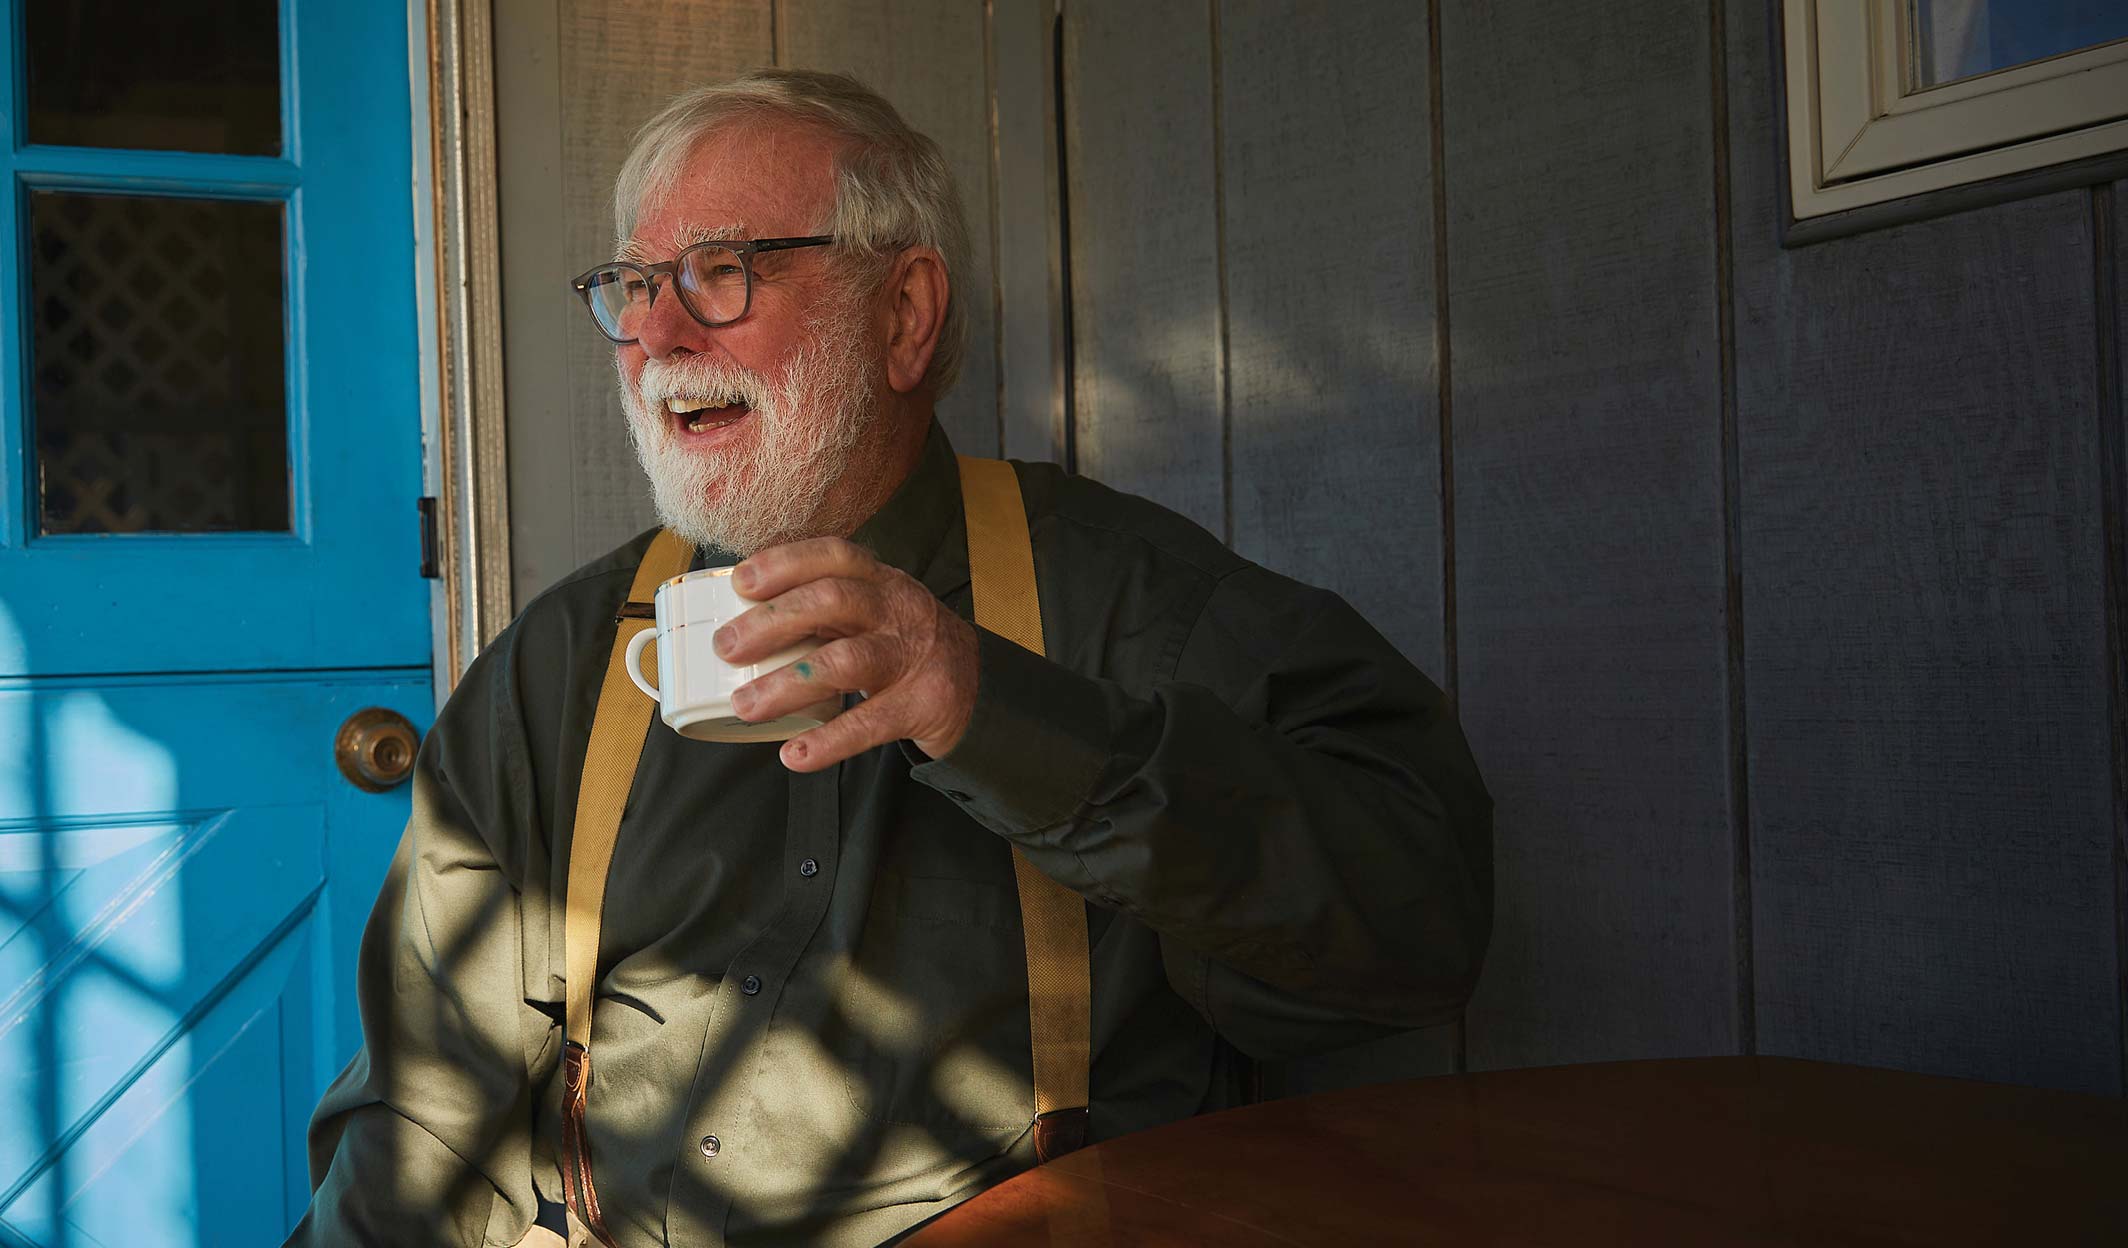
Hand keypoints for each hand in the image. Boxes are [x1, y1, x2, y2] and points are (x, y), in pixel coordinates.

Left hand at [714, 537, 979, 771]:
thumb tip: (742, 622)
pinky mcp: (921, 704)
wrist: (977, 688)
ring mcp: (911, 657)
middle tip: (726, 648)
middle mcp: (897, 610)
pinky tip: (795, 755)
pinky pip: (871, 723)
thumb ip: (823, 610)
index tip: (740, 581)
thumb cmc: (905, 645)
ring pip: (847, 661)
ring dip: (789, 683)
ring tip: (746, 706)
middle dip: (773, 622)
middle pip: (833, 601)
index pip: (834, 556)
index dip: (785, 563)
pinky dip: (829, 741)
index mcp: (880, 581)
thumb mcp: (875, 611)